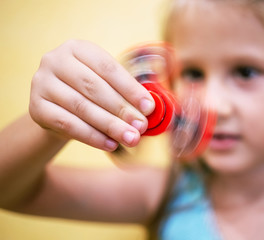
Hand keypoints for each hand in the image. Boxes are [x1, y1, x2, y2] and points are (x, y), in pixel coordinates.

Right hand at [29, 40, 154, 150]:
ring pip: (82, 107)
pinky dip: (92, 136)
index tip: (149, 107)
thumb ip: (124, 92)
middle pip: (94, 87)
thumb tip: (150, 109)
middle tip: (141, 126)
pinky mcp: (36, 107)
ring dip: (110, 125)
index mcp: (77, 48)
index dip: (130, 88)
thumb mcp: (104, 83)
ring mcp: (42, 83)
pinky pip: (68, 124)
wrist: (57, 106)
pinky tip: (110, 144)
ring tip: (130, 138)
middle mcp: (55, 61)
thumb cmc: (88, 91)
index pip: (107, 68)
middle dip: (122, 109)